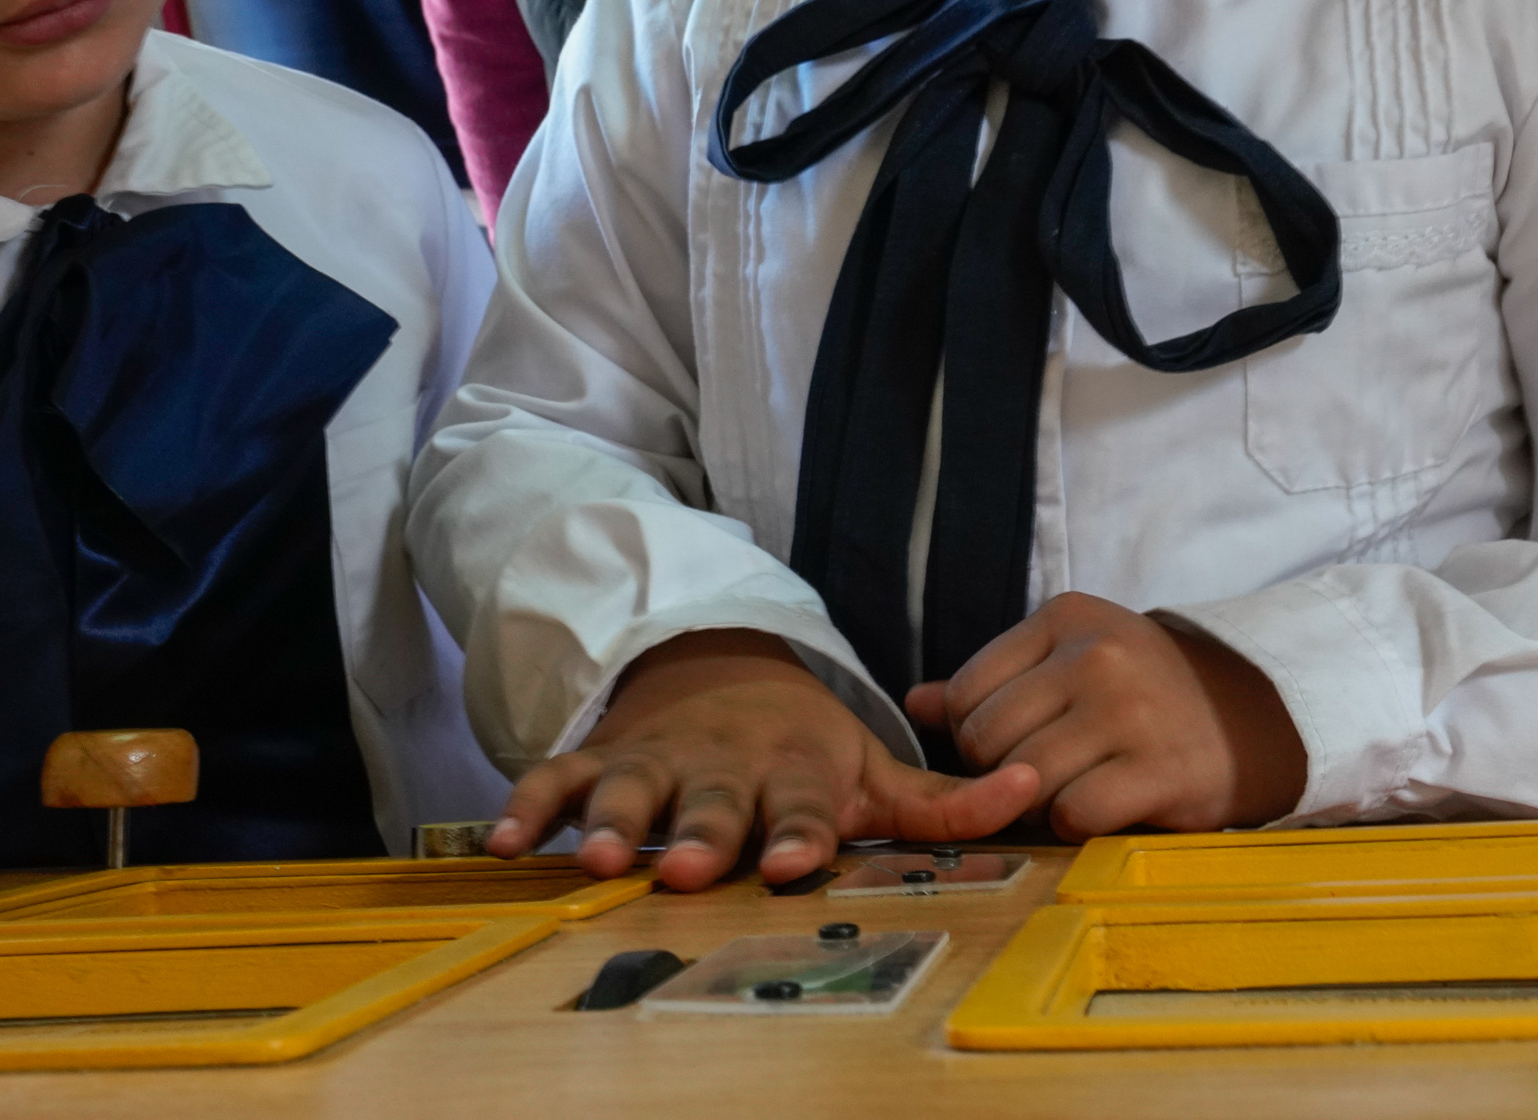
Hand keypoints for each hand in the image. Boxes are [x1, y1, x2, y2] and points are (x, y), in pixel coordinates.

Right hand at [491, 630, 1037, 892]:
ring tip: (598, 860)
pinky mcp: (601, 759)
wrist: (720, 671)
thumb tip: (1034, 787)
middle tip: (696, 866)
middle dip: (705, 833)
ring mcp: (657, 761)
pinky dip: (527, 807)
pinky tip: (503, 844)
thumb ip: (946, 800)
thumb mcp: (872, 767)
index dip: (798, 833)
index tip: (797, 860)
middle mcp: (724, 766)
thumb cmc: (805, 746)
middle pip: (714, 804)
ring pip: (632, 793)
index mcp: (794, 769)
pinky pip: (557, 780)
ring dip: (613, 825)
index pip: (801, 807)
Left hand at [904, 592, 1306, 839]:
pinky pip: (1072, 813)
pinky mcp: (1158, 769)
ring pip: (1024, 781)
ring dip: (1036, 805)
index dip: (976, 734)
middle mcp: (1095, 654)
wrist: (1253, 719)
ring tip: (1070, 793)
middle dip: (1000, 774)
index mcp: (1066, 617)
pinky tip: (1098, 812)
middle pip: (986, 739)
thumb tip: (914, 702)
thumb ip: (996, 680)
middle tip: (1041, 778)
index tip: (1014, 745)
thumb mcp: (1073, 660)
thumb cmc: (1145, 692)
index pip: (967, 690)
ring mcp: (1128, 711)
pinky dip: (1073, 826)